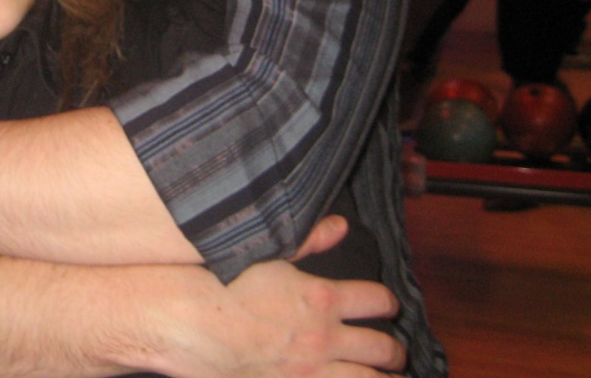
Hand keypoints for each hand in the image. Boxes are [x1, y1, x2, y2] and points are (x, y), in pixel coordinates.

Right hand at [185, 228, 405, 377]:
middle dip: (395, 352)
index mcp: (322, 298)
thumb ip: (309, 240)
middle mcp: (324, 338)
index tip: (388, 306)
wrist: (193, 325)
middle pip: (381, 348)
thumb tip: (340, 226)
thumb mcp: (269, 253)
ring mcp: (310, 371)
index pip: (375, 300)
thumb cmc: (226, 286)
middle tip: (396, 354)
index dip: (388, 303)